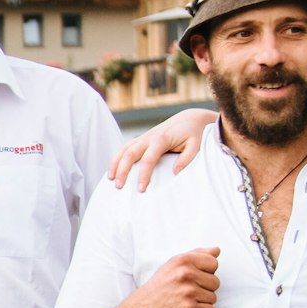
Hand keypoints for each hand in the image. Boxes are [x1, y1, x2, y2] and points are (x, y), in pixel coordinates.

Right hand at [103, 105, 217, 190]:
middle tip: (119, 186)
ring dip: (115, 163)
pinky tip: (114, 169)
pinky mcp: (142, 138)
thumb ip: (186, 159)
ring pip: (123, 149)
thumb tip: (175, 173)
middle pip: (129, 154)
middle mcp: (149, 137)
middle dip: (122, 170)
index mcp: (161, 139)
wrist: (189, 118)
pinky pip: (125, 147)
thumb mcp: (196, 145)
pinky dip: (117, 157)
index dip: (143, 175)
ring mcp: (143, 136)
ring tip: (110, 179)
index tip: (140, 189)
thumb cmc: (193, 134)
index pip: (148, 159)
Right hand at [129, 247, 221, 307]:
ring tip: (186, 299)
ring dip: (202, 301)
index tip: (194, 276)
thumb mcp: (175, 263)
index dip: (206, 271)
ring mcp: (188, 292)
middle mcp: (186, 274)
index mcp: (183, 260)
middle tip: (187, 290)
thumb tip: (216, 250)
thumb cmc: (163, 283)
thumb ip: (197, 254)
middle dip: (205, 288)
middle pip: (215, 282)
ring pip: (213, 297)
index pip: (213, 263)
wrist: (145, 305)